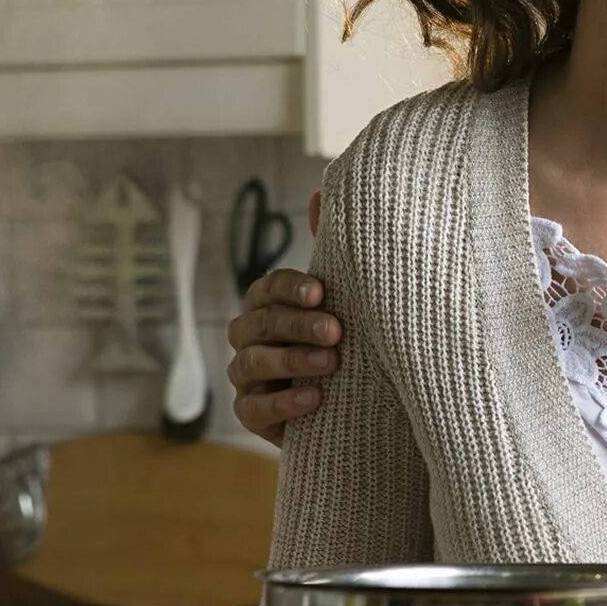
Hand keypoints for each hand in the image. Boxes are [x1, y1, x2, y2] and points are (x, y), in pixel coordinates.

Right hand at [226, 194, 338, 444]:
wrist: (358, 403)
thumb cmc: (346, 341)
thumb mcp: (345, 299)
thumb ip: (332, 251)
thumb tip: (323, 190)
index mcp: (269, 305)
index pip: (266, 288)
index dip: (288, 288)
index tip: (321, 292)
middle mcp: (251, 338)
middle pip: (260, 323)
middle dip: (296, 325)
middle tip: (336, 330)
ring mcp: (248, 378)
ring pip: (251, 364)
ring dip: (291, 361)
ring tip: (331, 363)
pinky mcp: (253, 415)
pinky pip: (254, 410)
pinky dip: (283, 404)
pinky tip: (316, 399)